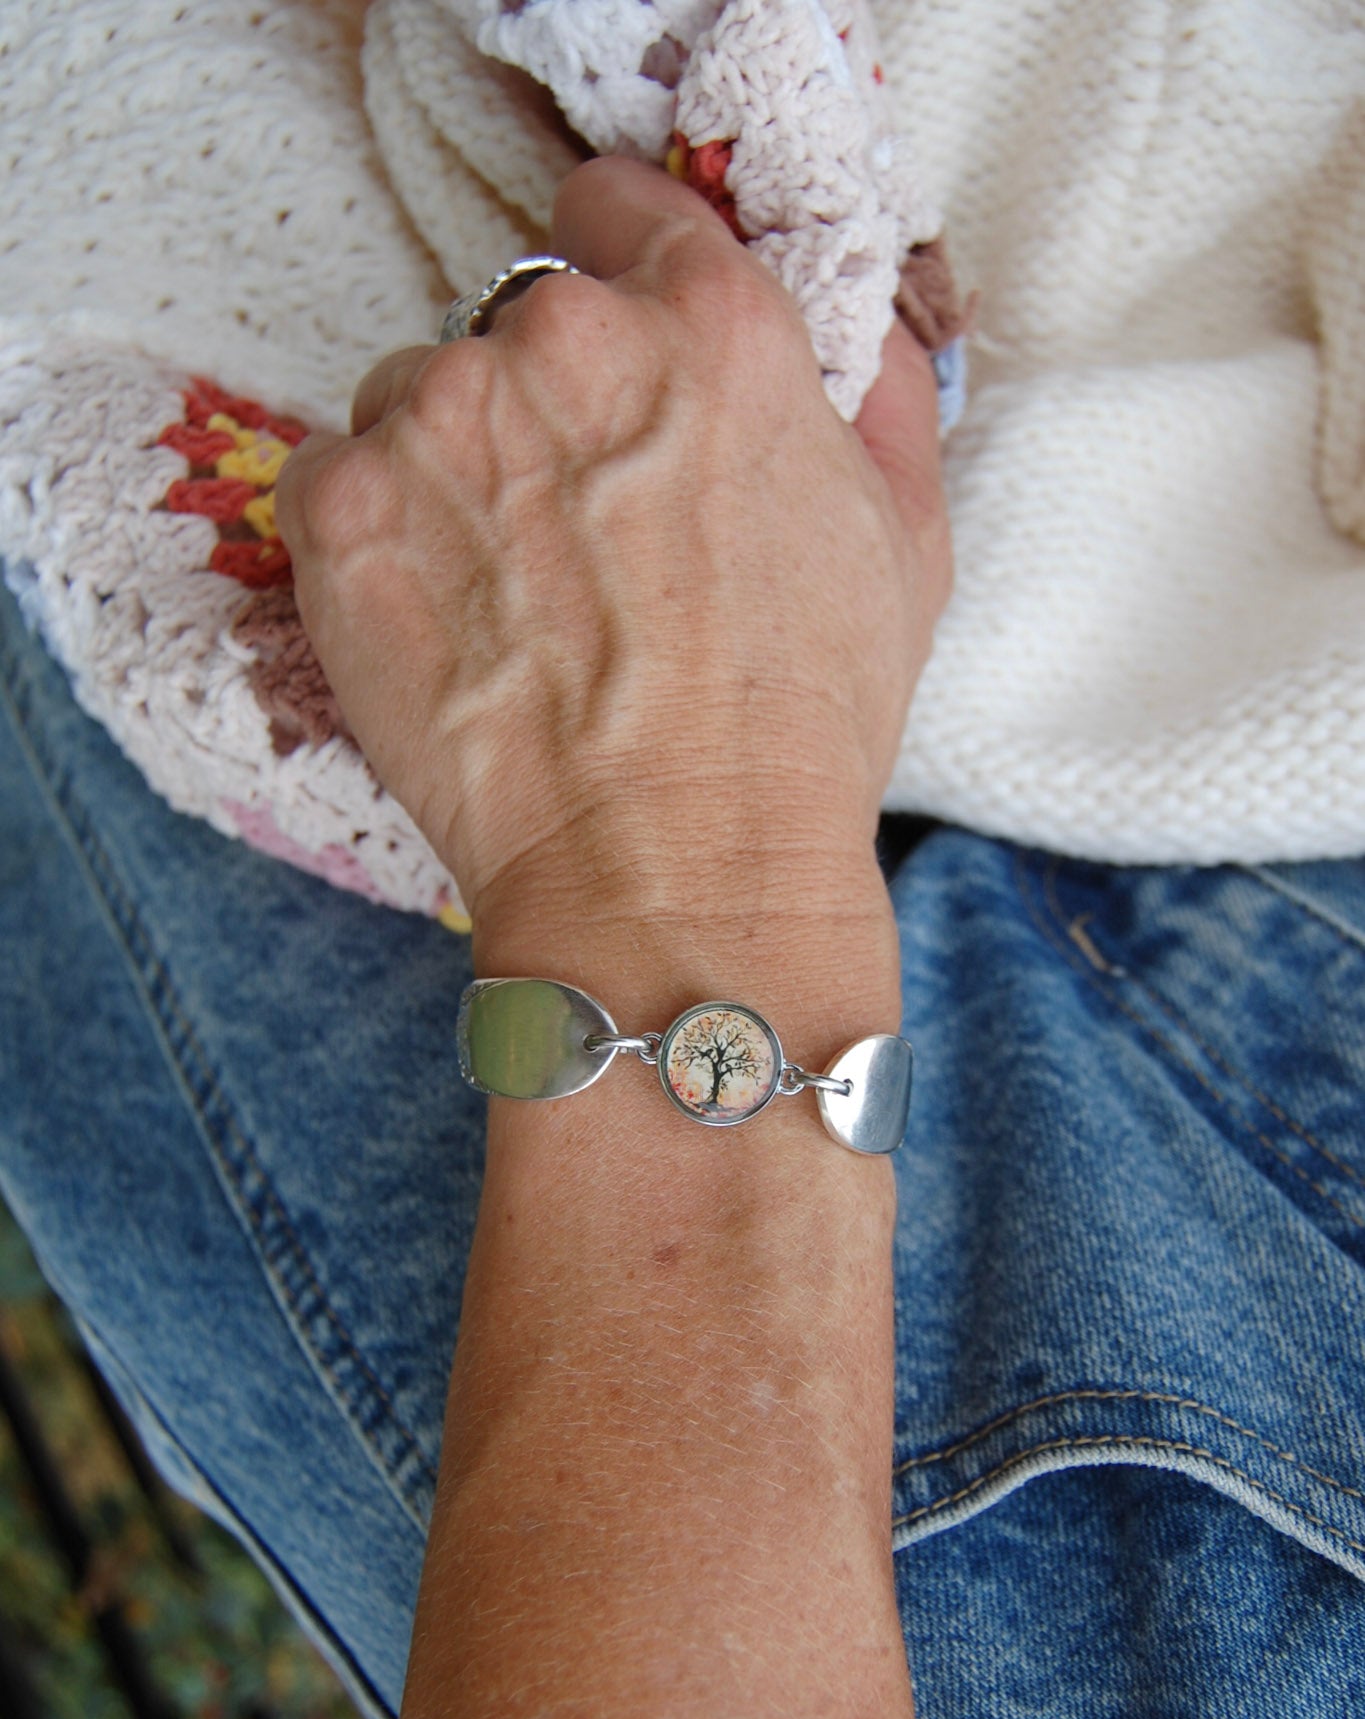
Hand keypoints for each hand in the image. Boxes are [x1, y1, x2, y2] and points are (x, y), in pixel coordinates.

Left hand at [275, 155, 951, 972]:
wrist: (674, 871)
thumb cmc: (798, 728)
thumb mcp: (905, 543)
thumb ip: (875, 392)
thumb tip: (849, 322)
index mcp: (710, 324)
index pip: (615, 208)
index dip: (616, 278)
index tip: (612, 354)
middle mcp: (566, 340)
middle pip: (511, 316)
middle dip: (539, 400)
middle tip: (575, 532)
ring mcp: (438, 417)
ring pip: (416, 394)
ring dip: (448, 468)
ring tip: (507, 600)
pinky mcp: (342, 508)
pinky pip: (337, 475)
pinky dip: (373, 537)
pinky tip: (440, 626)